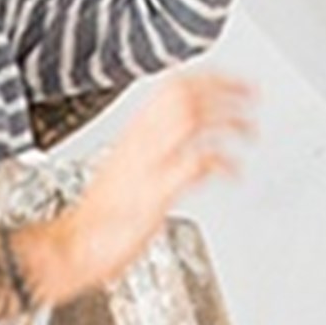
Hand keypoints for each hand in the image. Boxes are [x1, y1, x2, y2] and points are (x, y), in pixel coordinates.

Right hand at [40, 73, 255, 299]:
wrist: (73, 247)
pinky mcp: (155, 194)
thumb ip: (155, 149)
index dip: (207, 77)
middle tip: (251, 93)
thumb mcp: (128, 169)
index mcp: (133, 134)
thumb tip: (184, 136)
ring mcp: (148, 166)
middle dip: (223, 89)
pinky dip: (221, 162)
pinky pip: (192, 164)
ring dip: (227, 119)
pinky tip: (234, 171)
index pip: (171, 87)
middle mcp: (140, 143)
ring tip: (249, 129)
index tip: (233, 79)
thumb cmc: (101, 216)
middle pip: (182, 95)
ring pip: (189, 120)